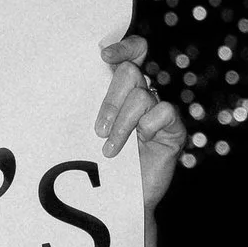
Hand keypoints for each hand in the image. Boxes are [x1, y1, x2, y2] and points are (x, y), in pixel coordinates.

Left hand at [98, 34, 187, 214]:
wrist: (117, 199)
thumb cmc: (99, 164)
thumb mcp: (90, 130)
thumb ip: (90, 105)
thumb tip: (73, 81)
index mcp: (122, 89)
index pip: (133, 52)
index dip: (123, 47)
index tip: (105, 57)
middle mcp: (143, 95)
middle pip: (130, 72)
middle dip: (110, 101)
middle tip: (99, 131)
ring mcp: (159, 111)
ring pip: (141, 96)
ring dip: (122, 124)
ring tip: (110, 150)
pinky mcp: (174, 129)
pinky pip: (164, 112)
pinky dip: (147, 127)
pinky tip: (140, 145)